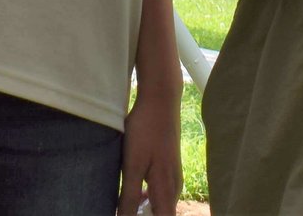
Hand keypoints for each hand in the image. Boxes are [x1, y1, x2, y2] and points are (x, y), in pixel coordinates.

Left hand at [118, 77, 181, 215]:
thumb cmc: (145, 131)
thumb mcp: (132, 166)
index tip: (133, 215)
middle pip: (164, 215)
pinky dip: (149, 198)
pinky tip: (136, 192)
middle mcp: (175, 186)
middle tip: (127, 211)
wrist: (161, 99)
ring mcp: (174, 175)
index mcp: (166, 190)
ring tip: (127, 206)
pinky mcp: (170, 165)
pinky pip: (162, 192)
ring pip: (163, 204)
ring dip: (147, 210)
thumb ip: (128, 197)